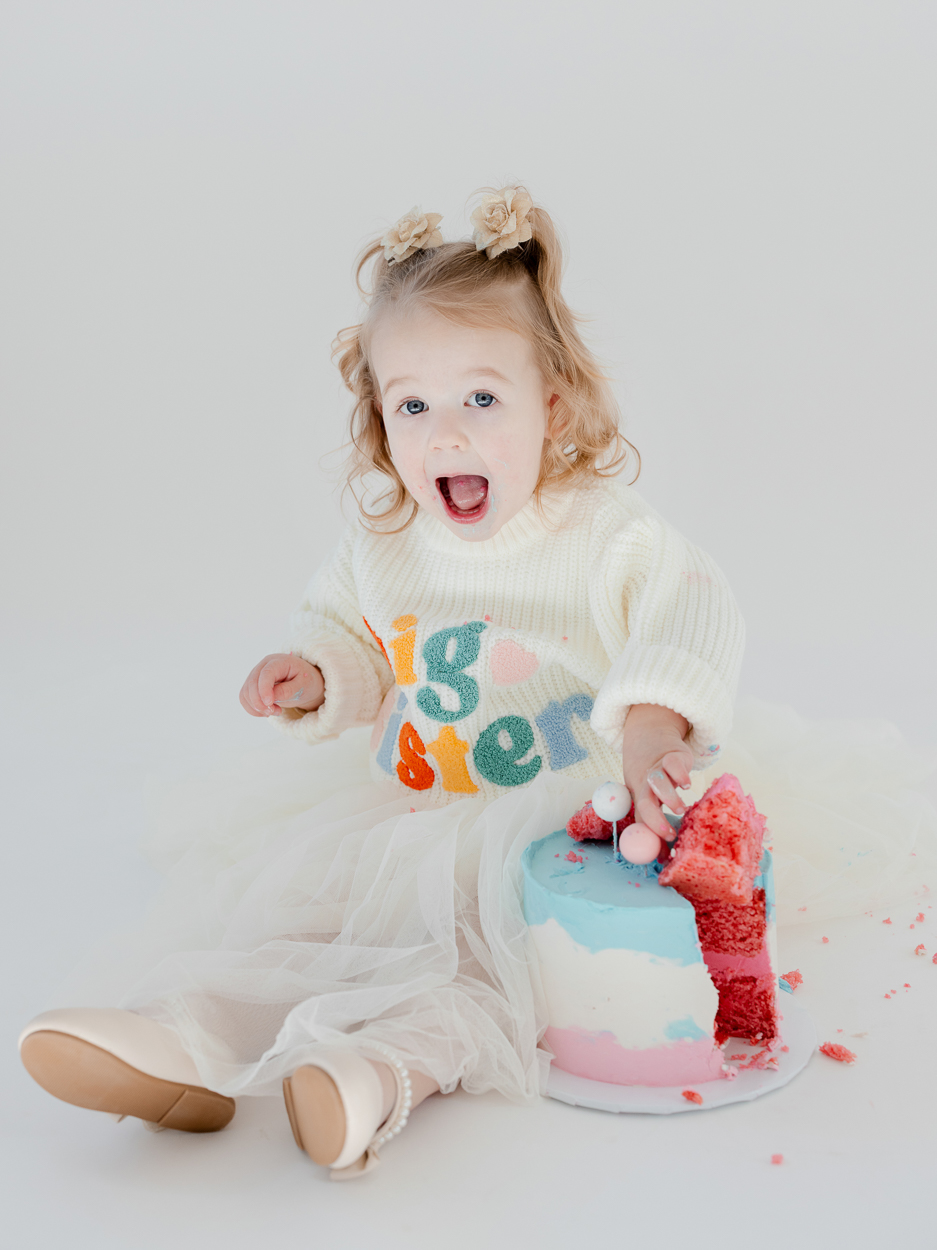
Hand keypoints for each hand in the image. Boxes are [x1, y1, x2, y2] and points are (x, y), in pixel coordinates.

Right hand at [239, 653, 324, 717]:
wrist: (305, 682)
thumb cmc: (306, 681)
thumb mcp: (304, 685)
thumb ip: (288, 690)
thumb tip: (272, 698)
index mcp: (279, 661)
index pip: (266, 673)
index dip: (264, 689)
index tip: (270, 704)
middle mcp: (264, 665)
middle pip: (252, 683)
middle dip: (259, 702)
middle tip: (274, 712)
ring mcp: (256, 675)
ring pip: (246, 693)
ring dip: (257, 707)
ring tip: (276, 711)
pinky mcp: (252, 686)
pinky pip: (245, 698)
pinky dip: (253, 709)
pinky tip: (267, 712)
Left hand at [620, 703, 693, 840]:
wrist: (650, 736)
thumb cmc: (650, 774)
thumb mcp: (648, 796)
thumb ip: (654, 823)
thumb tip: (662, 856)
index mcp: (638, 795)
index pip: (641, 818)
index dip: (650, 836)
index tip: (663, 853)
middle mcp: (645, 783)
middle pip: (645, 801)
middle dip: (655, 819)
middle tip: (668, 834)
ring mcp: (658, 768)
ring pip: (657, 781)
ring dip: (667, 796)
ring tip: (680, 808)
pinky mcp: (672, 755)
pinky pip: (673, 763)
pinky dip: (680, 774)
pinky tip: (687, 784)